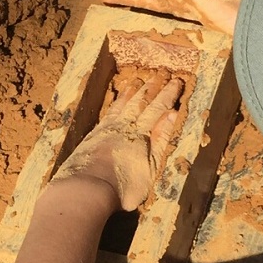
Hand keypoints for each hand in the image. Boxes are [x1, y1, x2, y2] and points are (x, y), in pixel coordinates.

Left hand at [52, 70, 182, 210]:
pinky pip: (106, 114)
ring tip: (136, 81)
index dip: (168, 94)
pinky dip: (113, 105)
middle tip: (159, 73)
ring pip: (121, 106)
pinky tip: (114, 103)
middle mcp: (122, 126)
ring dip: (130, 93)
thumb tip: (172, 113)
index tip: (177, 81)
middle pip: (139, 102)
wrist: (85, 189)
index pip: (157, 108)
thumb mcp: (151, 166)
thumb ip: (161, 139)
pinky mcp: (91, 138)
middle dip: (151, 88)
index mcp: (140, 133)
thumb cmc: (122, 186)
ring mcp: (105, 131)